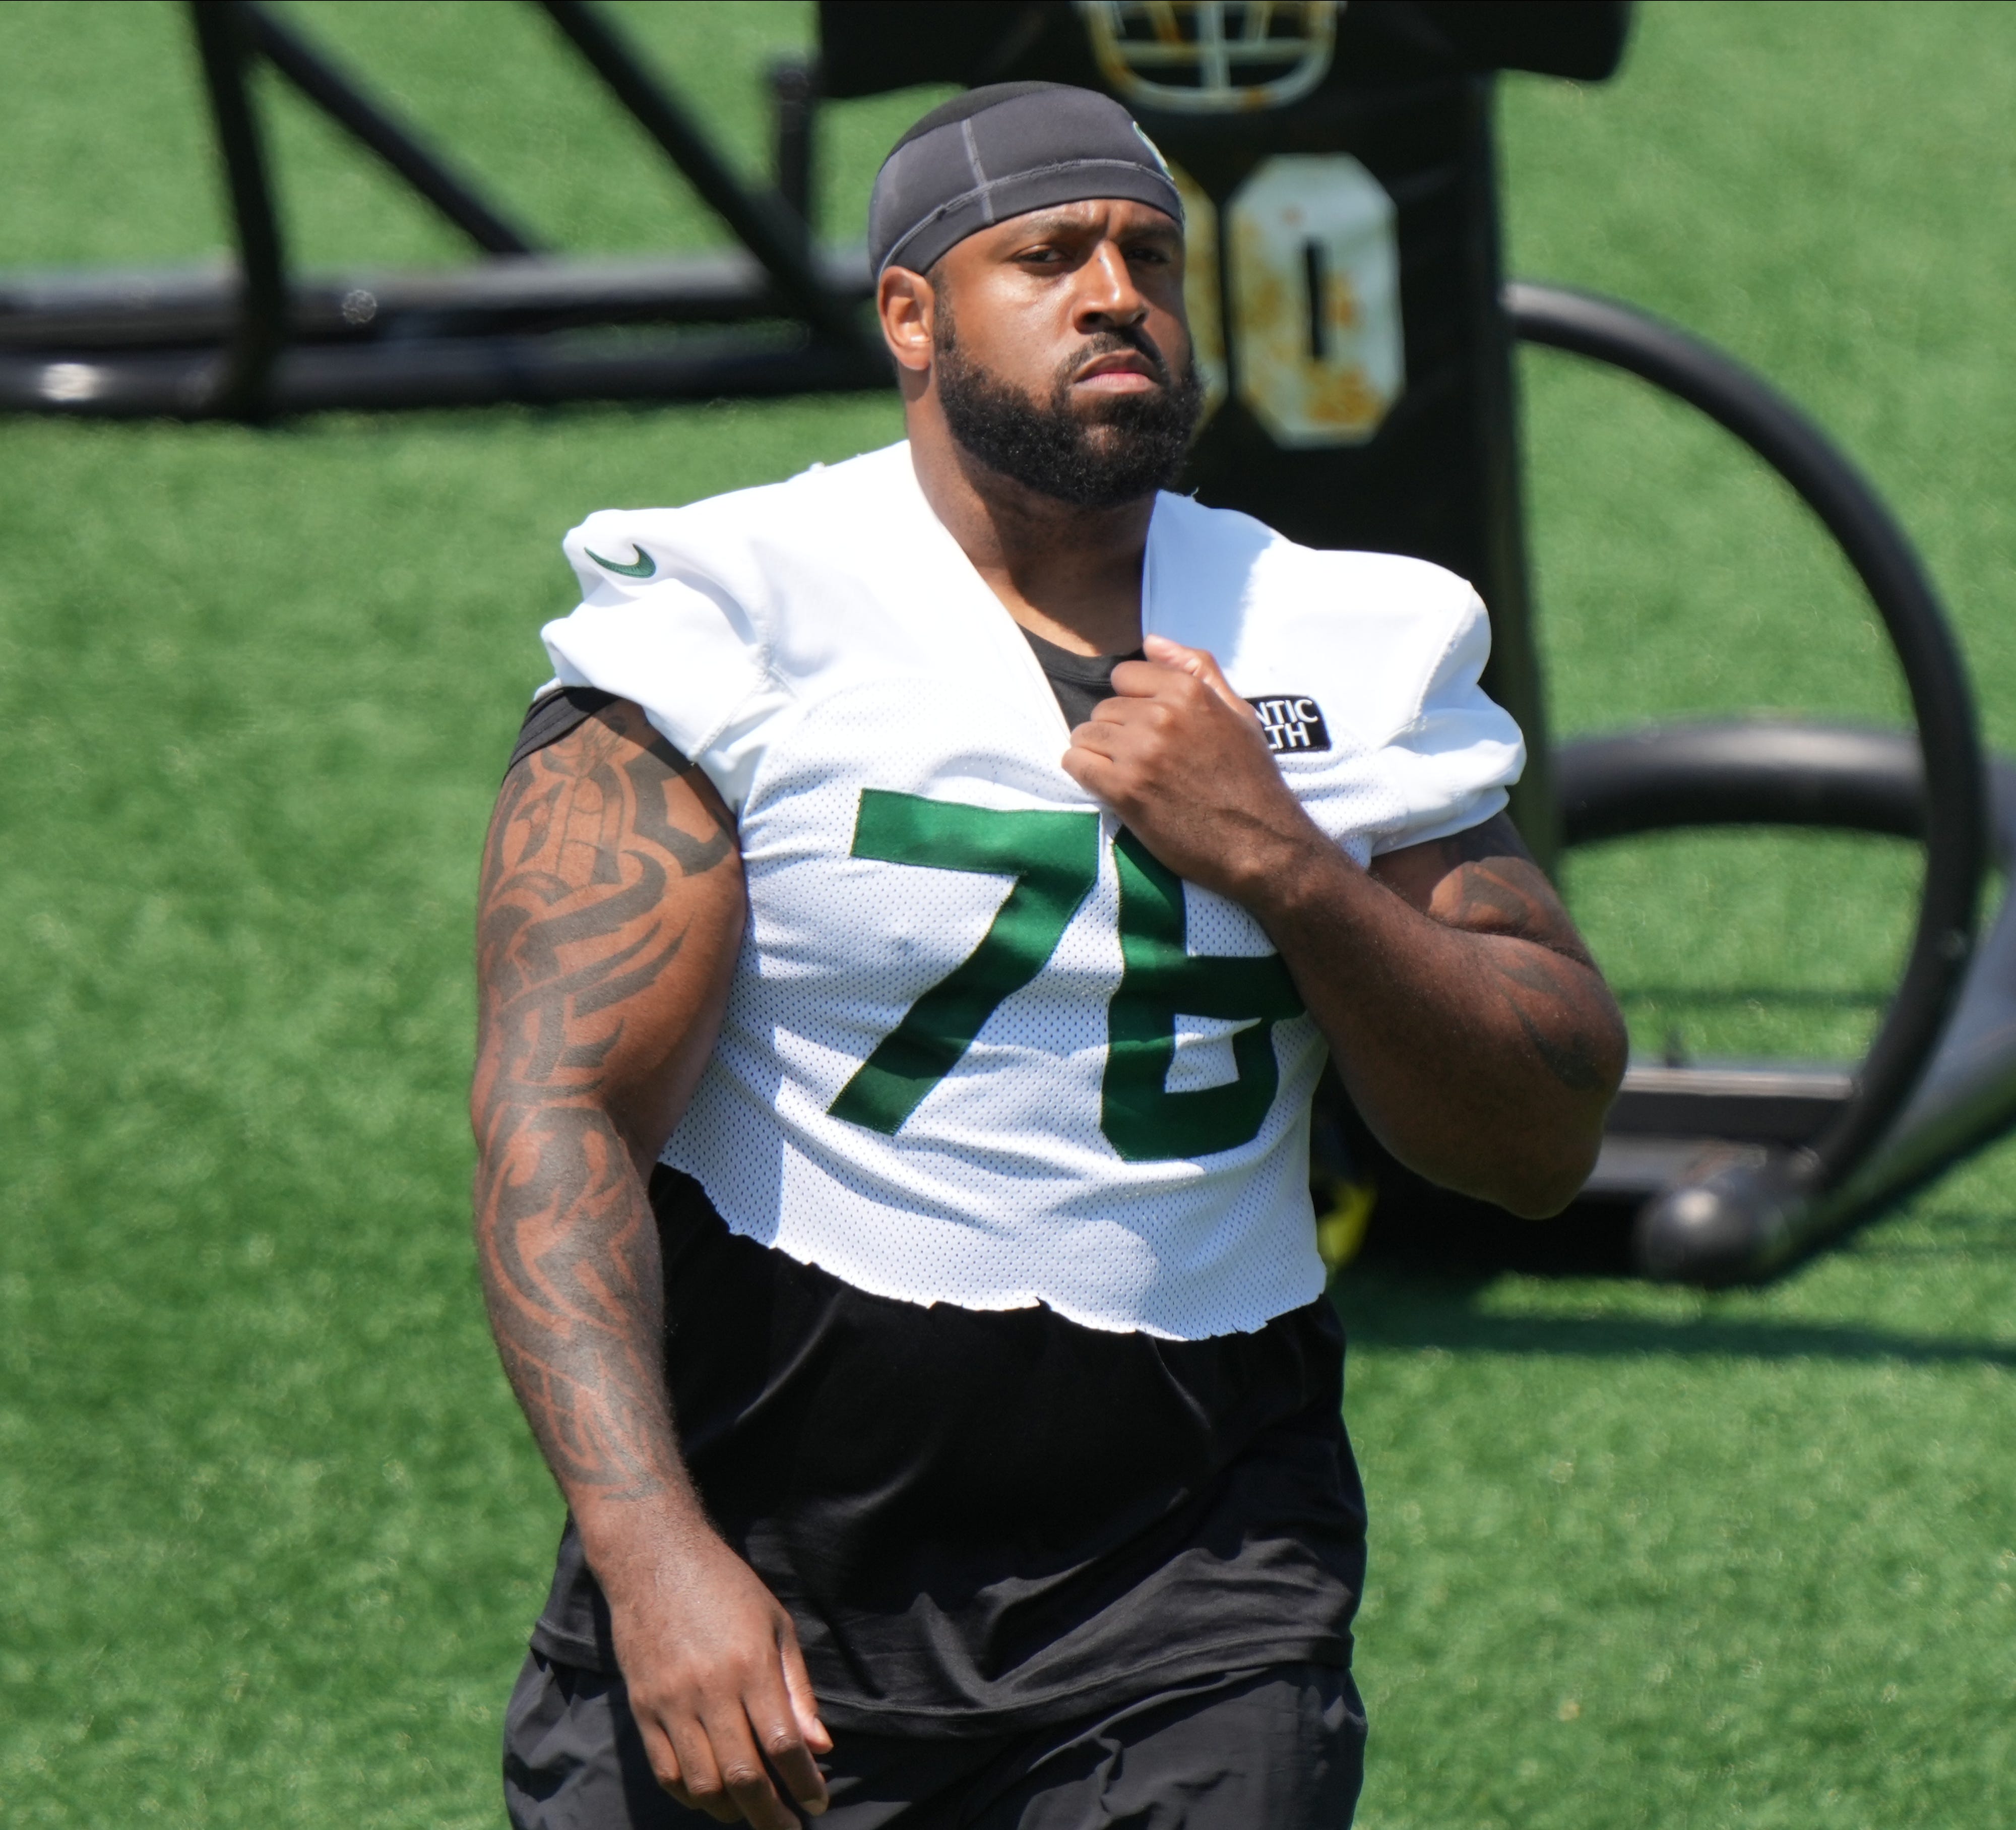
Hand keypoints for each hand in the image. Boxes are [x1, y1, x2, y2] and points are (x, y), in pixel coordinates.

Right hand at [601, 1522, 831, 1826]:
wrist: (655, 1559)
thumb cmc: (727, 1589)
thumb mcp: (777, 1625)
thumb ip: (798, 1690)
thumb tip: (820, 1748)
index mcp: (751, 1666)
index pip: (783, 1745)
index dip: (804, 1783)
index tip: (820, 1802)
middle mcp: (710, 1690)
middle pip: (743, 1776)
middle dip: (772, 1814)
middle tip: (791, 1827)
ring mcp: (671, 1703)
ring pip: (703, 1784)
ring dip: (732, 1811)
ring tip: (754, 1812)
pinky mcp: (642, 1709)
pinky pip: (666, 1772)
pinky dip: (692, 1796)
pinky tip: (713, 1797)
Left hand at [1061, 634, 1323, 904]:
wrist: (1262, 844)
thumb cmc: (1252, 780)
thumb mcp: (1239, 713)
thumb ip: (1198, 669)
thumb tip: (1151, 640)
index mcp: (1189, 692)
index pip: (1125, 675)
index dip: (1132, 701)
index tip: (1146, 726)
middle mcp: (1161, 715)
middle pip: (1104, 708)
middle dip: (1115, 731)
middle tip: (1140, 759)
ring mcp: (1139, 752)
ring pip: (1085, 734)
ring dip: (1097, 753)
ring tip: (1124, 774)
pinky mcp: (1124, 789)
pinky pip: (1076, 763)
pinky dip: (1083, 773)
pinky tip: (1106, 786)